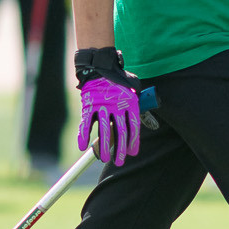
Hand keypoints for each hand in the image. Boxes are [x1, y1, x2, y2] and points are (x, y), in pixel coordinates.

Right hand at [74, 47, 142, 163]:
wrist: (100, 66)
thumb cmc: (119, 80)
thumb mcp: (134, 89)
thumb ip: (138, 105)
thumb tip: (146, 124)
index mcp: (130, 102)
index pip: (133, 126)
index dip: (133, 141)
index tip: (132, 153)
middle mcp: (116, 105)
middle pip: (119, 131)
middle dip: (119, 149)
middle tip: (119, 162)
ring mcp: (101, 105)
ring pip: (102, 130)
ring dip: (103, 146)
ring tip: (104, 158)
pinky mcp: (88, 105)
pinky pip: (85, 123)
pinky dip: (83, 135)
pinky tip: (82, 146)